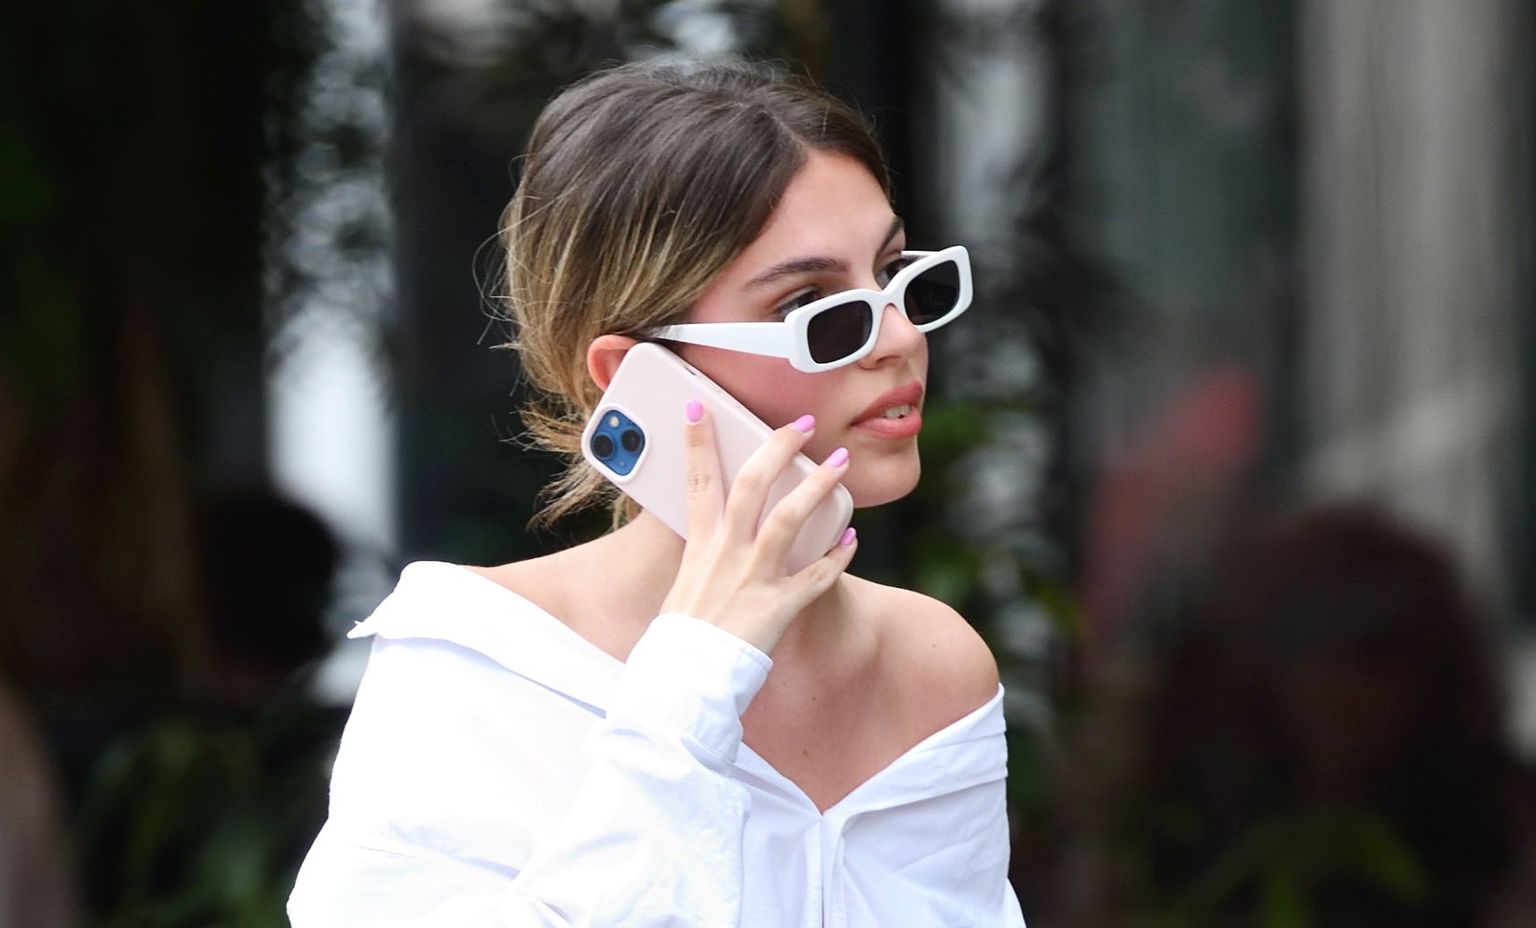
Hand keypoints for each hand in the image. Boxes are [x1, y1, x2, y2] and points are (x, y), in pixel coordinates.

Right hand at [659, 403, 856, 654]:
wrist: (684, 681)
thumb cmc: (680, 639)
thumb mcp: (683, 587)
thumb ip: (703, 560)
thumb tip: (714, 543)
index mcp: (699, 546)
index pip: (697, 480)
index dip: (699, 440)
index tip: (702, 406)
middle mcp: (726, 554)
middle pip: (752, 484)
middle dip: (777, 447)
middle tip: (800, 425)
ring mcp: (753, 578)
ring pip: (788, 518)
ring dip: (818, 487)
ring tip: (840, 463)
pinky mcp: (777, 607)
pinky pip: (817, 577)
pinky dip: (838, 557)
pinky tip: (853, 539)